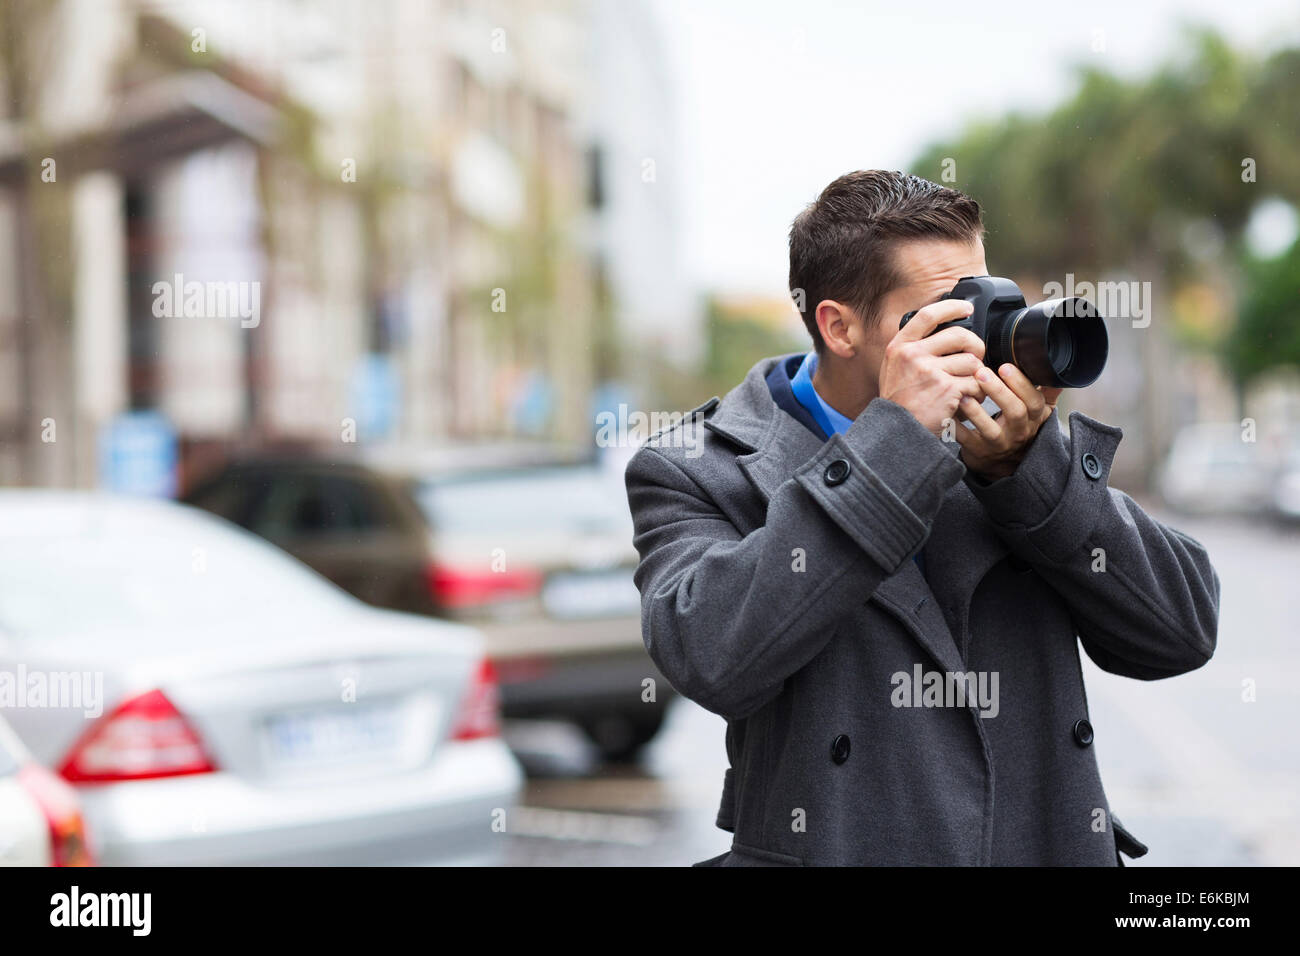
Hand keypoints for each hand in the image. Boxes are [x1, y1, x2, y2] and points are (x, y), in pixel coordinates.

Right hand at [878, 299, 986, 437]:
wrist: (896, 431)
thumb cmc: (898, 402)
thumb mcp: (894, 368)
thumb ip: (913, 348)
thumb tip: (943, 331)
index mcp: (900, 346)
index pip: (928, 315)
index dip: (951, 307)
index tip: (966, 308)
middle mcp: (913, 355)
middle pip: (960, 335)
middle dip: (976, 346)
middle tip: (976, 357)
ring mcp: (929, 371)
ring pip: (972, 362)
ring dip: (976, 376)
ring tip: (968, 388)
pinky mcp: (946, 389)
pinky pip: (975, 384)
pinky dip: (976, 394)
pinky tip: (966, 401)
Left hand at [955, 364, 1062, 479]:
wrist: (1005, 462)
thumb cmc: (1019, 426)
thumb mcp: (1038, 411)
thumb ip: (1047, 391)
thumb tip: (1056, 371)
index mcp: (1033, 417)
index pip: (1033, 400)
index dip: (1021, 384)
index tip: (1005, 366)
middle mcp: (1018, 431)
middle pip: (1014, 412)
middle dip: (999, 391)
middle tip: (982, 373)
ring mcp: (998, 444)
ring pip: (990, 430)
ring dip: (976, 412)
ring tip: (964, 395)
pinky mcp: (978, 452)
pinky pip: (966, 441)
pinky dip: (956, 428)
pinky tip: (948, 414)